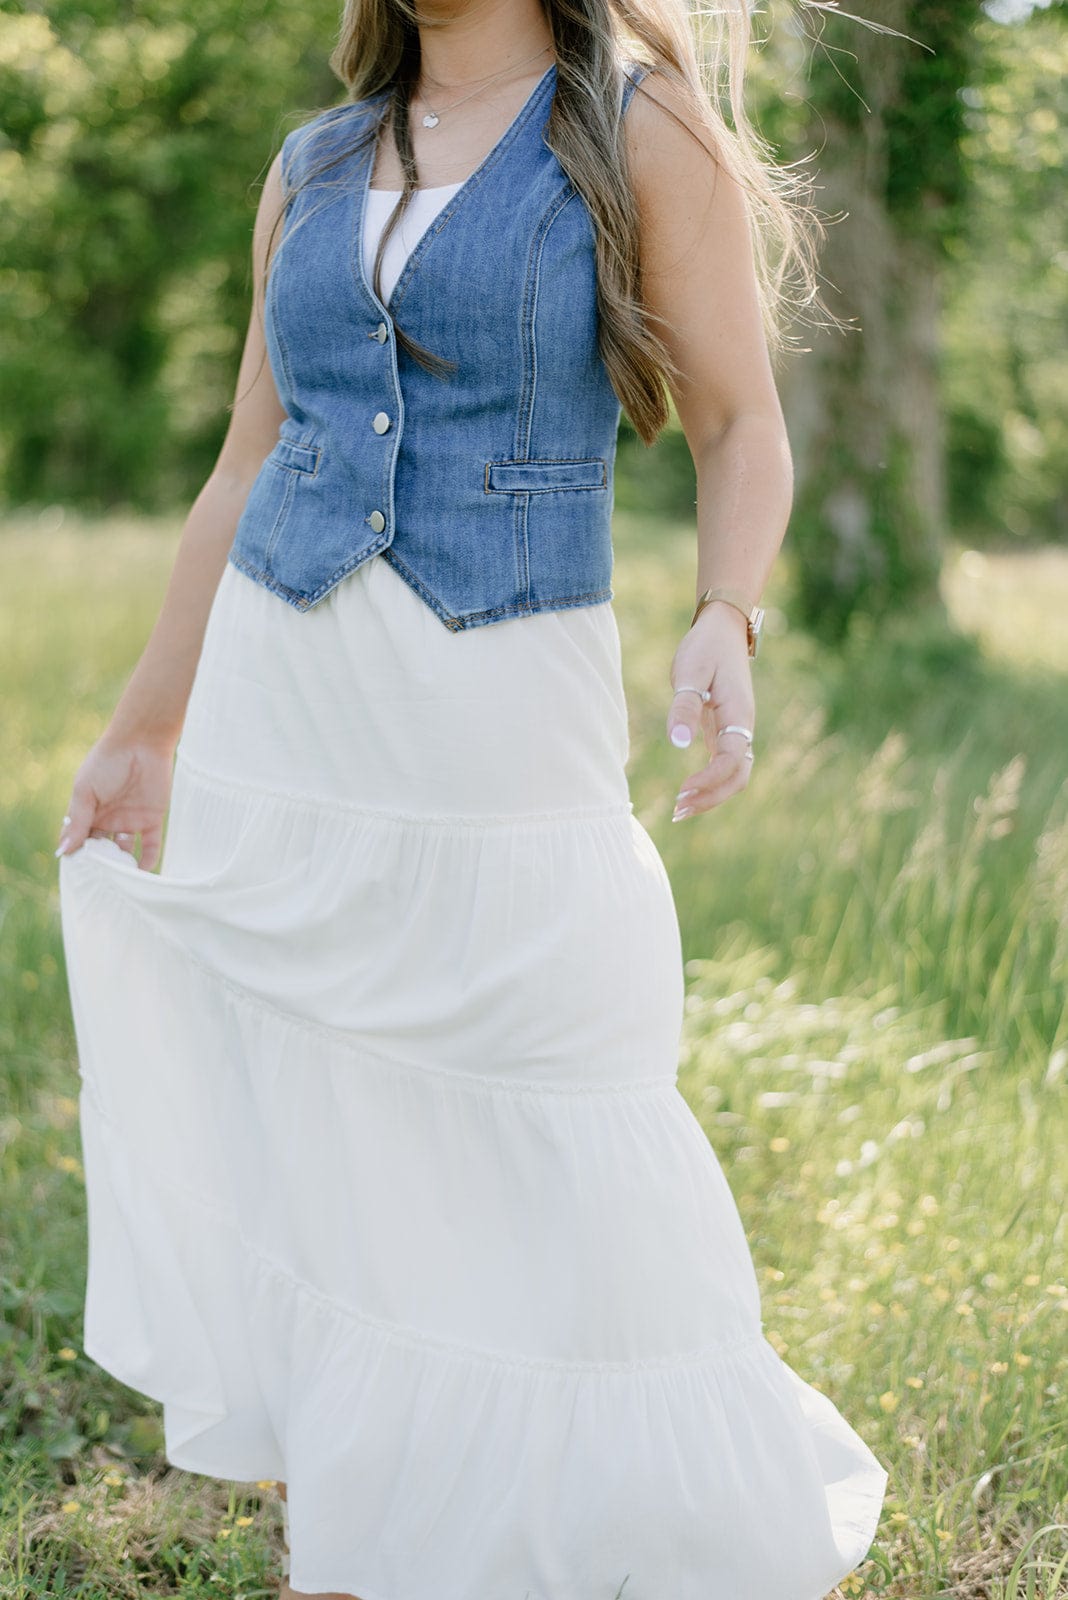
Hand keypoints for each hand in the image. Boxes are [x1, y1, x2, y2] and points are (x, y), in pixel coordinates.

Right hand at [54, 735, 175, 870]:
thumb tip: (62, 850)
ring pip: (125, 850)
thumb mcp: (85, 791)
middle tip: (98, 884)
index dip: (76, 855)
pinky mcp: (153, 818)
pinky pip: (151, 845)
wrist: (141, 743)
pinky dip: (149, 859)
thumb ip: (77, 820)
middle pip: (102, 849)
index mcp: (88, 811)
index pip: (79, 839)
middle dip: (100, 866)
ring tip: (120, 882)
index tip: (75, 874)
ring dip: (123, 866)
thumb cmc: (106, 762)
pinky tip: (142, 873)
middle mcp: (108, 818)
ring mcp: (130, 819)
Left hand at [665, 601, 754, 819]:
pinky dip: (709, 782)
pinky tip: (688, 791)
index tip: (682, 790)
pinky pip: (725, 765)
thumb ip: (684, 707)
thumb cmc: (705, 648)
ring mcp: (737, 730)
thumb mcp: (689, 672)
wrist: (722, 629)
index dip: (709, 780)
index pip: (731, 760)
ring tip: (680, 808)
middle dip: (711, 798)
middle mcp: (743, 727)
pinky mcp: (726, 729)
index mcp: (738, 714)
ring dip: (711, 795)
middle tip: (678, 810)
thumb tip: (678, 744)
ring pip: (734, 774)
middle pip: (738, 776)